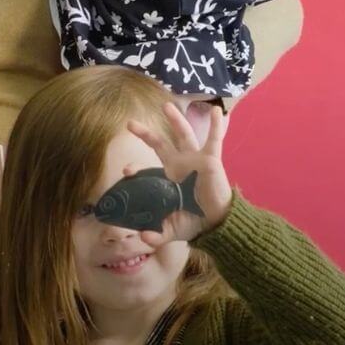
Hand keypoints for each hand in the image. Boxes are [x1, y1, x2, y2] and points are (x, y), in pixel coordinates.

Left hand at [127, 101, 232, 245]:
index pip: (149, 169)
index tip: (126, 171)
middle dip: (146, 134)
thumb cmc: (195, 222)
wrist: (218, 224)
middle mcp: (180, 166)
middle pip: (160, 144)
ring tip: (166, 106)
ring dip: (176, 120)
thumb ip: (157, 235)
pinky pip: (214, 140)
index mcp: (168, 179)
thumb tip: (142, 238)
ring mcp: (194, 160)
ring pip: (183, 135)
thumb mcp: (172, 230)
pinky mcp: (210, 160)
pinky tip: (218, 111)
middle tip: (130, 124)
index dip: (137, 169)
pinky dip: (217, 126)